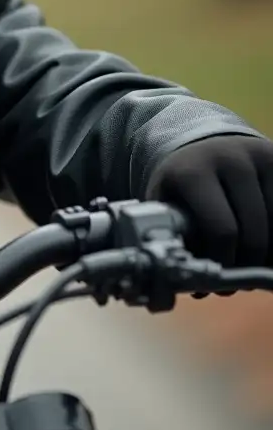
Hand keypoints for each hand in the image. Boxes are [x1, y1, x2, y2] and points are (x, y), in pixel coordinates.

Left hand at [146, 134, 272, 269]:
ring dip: (268, 254)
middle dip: (247, 264)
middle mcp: (230, 160)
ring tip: (251, 264)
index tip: (217, 281)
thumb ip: (174, 234)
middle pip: (254, 232)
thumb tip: (193, 283)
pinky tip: (264, 247)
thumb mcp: (167, 202)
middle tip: (237, 281)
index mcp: (193, 172)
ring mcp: (260, 158)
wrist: (203, 145)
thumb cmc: (182, 185)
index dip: (224, 261)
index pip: (222, 230)